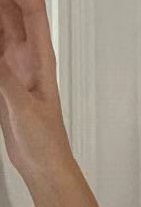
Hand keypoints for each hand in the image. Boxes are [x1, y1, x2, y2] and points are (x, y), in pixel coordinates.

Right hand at [0, 0, 71, 182]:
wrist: (44, 166)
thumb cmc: (48, 143)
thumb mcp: (24, 108)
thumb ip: (6, 80)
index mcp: (42, 60)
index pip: (32, 11)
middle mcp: (28, 58)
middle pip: (12, 13)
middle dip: (2, 1)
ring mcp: (14, 68)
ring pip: (0, 29)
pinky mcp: (3, 81)